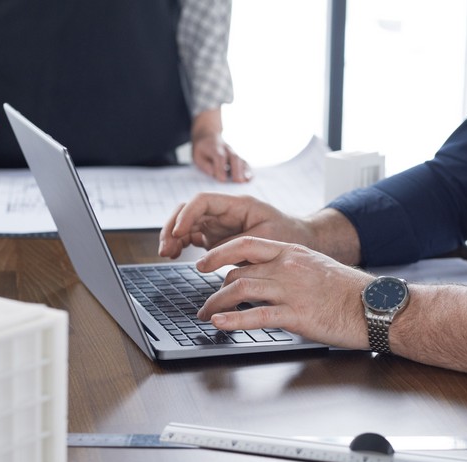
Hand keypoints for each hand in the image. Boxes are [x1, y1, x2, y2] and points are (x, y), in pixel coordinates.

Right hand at [158, 193, 313, 258]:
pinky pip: (192, 237)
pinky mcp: (217, 238)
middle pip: (188, 211)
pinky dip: (181, 244)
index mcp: (237, 204)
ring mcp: (219, 224)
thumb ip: (237, 245)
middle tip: (166, 247)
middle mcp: (224, 212)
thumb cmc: (287, 235)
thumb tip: (209, 256)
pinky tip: (173, 254)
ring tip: (167, 253)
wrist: (300, 241)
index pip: (203, 201)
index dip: (187, 215)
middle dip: (173, 226)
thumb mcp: (266, 240)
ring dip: (173, 237)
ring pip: (187, 224)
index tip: (179, 232)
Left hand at [190, 107, 251, 182]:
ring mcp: (234, 152)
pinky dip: (248, 170)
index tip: (222, 179)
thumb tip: (214, 173)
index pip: (220, 157)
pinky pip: (245, 163)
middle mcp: (227, 149)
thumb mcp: (197, 156)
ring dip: (244, 171)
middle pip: (234, 157)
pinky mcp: (238, 157)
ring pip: (241, 160)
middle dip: (236, 169)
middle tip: (238, 181)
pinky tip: (250, 178)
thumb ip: (205, 165)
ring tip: (245, 181)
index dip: (221, 167)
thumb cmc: (202, 150)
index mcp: (214, 148)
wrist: (209, 137)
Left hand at [195, 236, 372, 348]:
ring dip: (216, 304)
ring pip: (240, 290)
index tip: (203, 263)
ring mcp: (291, 290)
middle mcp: (288, 267)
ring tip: (206, 315)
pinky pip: (257, 316)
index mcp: (292, 252)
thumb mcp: (316, 267)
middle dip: (215, 289)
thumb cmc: (348, 291)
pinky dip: (233, 320)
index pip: (246, 245)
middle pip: (237, 272)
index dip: (219, 253)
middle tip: (205, 302)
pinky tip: (220, 324)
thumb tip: (265, 277)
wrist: (375, 306)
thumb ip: (290, 268)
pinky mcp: (297, 315)